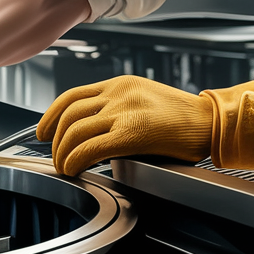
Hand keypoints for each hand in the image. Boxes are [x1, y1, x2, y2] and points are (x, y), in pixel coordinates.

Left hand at [36, 75, 253, 175]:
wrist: (211, 122)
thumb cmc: (183, 118)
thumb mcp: (144, 99)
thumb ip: (118, 106)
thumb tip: (90, 128)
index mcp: (120, 84)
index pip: (72, 96)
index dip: (50, 115)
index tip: (43, 131)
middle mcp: (118, 93)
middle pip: (69, 115)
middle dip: (54, 140)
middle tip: (55, 158)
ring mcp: (125, 111)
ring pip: (75, 131)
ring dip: (62, 153)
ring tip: (65, 167)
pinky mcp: (132, 132)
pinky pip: (90, 147)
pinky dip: (75, 160)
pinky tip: (75, 169)